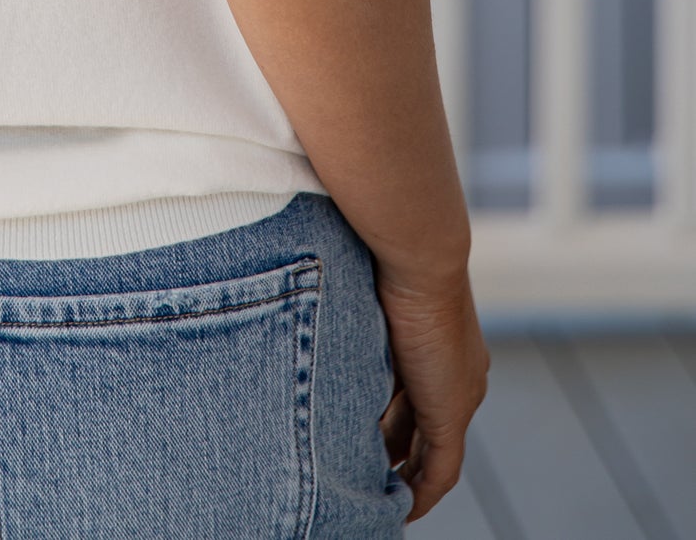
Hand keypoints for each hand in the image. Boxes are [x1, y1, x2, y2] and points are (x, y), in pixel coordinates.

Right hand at [374, 263, 489, 521]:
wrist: (417, 253)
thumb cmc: (381, 258)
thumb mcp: (364, 296)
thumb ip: (350, 319)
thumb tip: (304, 314)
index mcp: (437, 342)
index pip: (413, 395)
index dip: (388, 420)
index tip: (360, 434)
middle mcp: (457, 373)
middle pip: (421, 428)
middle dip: (391, 451)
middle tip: (359, 470)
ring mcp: (458, 394)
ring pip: (429, 451)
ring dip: (400, 474)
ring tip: (368, 491)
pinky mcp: (452, 412)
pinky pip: (440, 471)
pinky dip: (419, 491)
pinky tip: (400, 509)